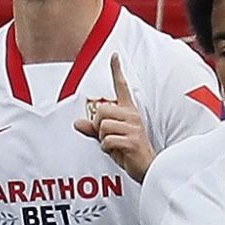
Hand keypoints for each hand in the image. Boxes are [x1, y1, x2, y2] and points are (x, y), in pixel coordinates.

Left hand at [73, 54, 155, 180]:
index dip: (117, 70)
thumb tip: (77, 123)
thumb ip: (93, 130)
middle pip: (101, 110)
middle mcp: (132, 116)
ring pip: (102, 125)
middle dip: (97, 126)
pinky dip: (107, 148)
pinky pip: (107, 140)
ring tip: (114, 145)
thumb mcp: (109, 138)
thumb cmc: (129, 152)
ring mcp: (134, 128)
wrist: (147, 168)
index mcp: (128, 112)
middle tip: (107, 136)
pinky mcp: (133, 140)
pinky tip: (118, 151)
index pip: (121, 87)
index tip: (114, 55)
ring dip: (102, 138)